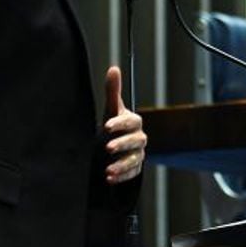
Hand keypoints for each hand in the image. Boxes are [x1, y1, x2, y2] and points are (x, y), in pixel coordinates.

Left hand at [102, 66, 146, 183]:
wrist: (115, 146)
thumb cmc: (114, 125)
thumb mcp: (111, 109)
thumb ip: (113, 91)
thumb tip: (113, 68)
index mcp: (133, 123)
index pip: (131, 122)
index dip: (120, 124)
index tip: (106, 126)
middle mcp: (139, 139)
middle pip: (136, 141)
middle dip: (122, 144)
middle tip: (107, 148)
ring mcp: (138, 154)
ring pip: (134, 160)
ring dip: (121, 165)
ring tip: (107, 170)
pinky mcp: (135, 169)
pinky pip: (131, 174)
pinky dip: (121, 176)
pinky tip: (108, 178)